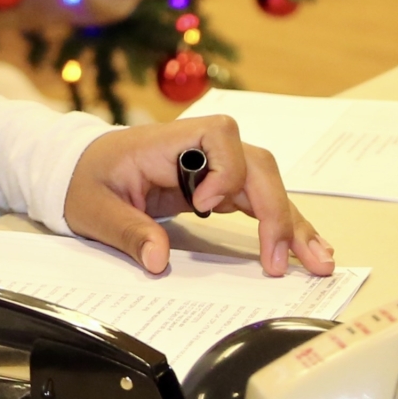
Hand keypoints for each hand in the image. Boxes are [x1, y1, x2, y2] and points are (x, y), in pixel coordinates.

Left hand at [62, 114, 333, 277]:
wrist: (79, 170)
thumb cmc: (86, 180)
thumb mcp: (93, 209)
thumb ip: (126, 231)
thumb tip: (157, 260)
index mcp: (166, 142)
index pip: (219, 137)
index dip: (222, 171)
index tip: (202, 206)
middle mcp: (199, 150)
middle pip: (255, 165)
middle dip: (275, 211)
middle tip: (280, 260)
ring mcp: (213, 168)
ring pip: (266, 185)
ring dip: (292, 223)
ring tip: (318, 261)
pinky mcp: (218, 188)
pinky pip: (258, 201)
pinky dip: (281, 226)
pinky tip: (305, 252)